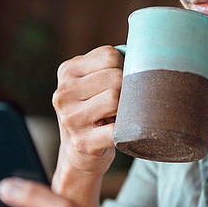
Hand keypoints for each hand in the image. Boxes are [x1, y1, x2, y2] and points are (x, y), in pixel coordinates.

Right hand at [51, 46, 123, 205]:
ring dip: (126, 110)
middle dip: (128, 90)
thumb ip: (109, 66)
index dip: (124, 68)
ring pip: (116, 98)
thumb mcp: (91, 85)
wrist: (78, 156)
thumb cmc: (94, 114)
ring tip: (118, 117)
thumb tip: (144, 50)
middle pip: (115, 76)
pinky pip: (117, 129)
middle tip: (123, 105)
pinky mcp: (82, 142)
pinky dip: (127, 130)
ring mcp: (70, 119)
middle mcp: (63, 93)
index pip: (109, 55)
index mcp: (66, 72)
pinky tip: (122, 132)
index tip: (120, 85)